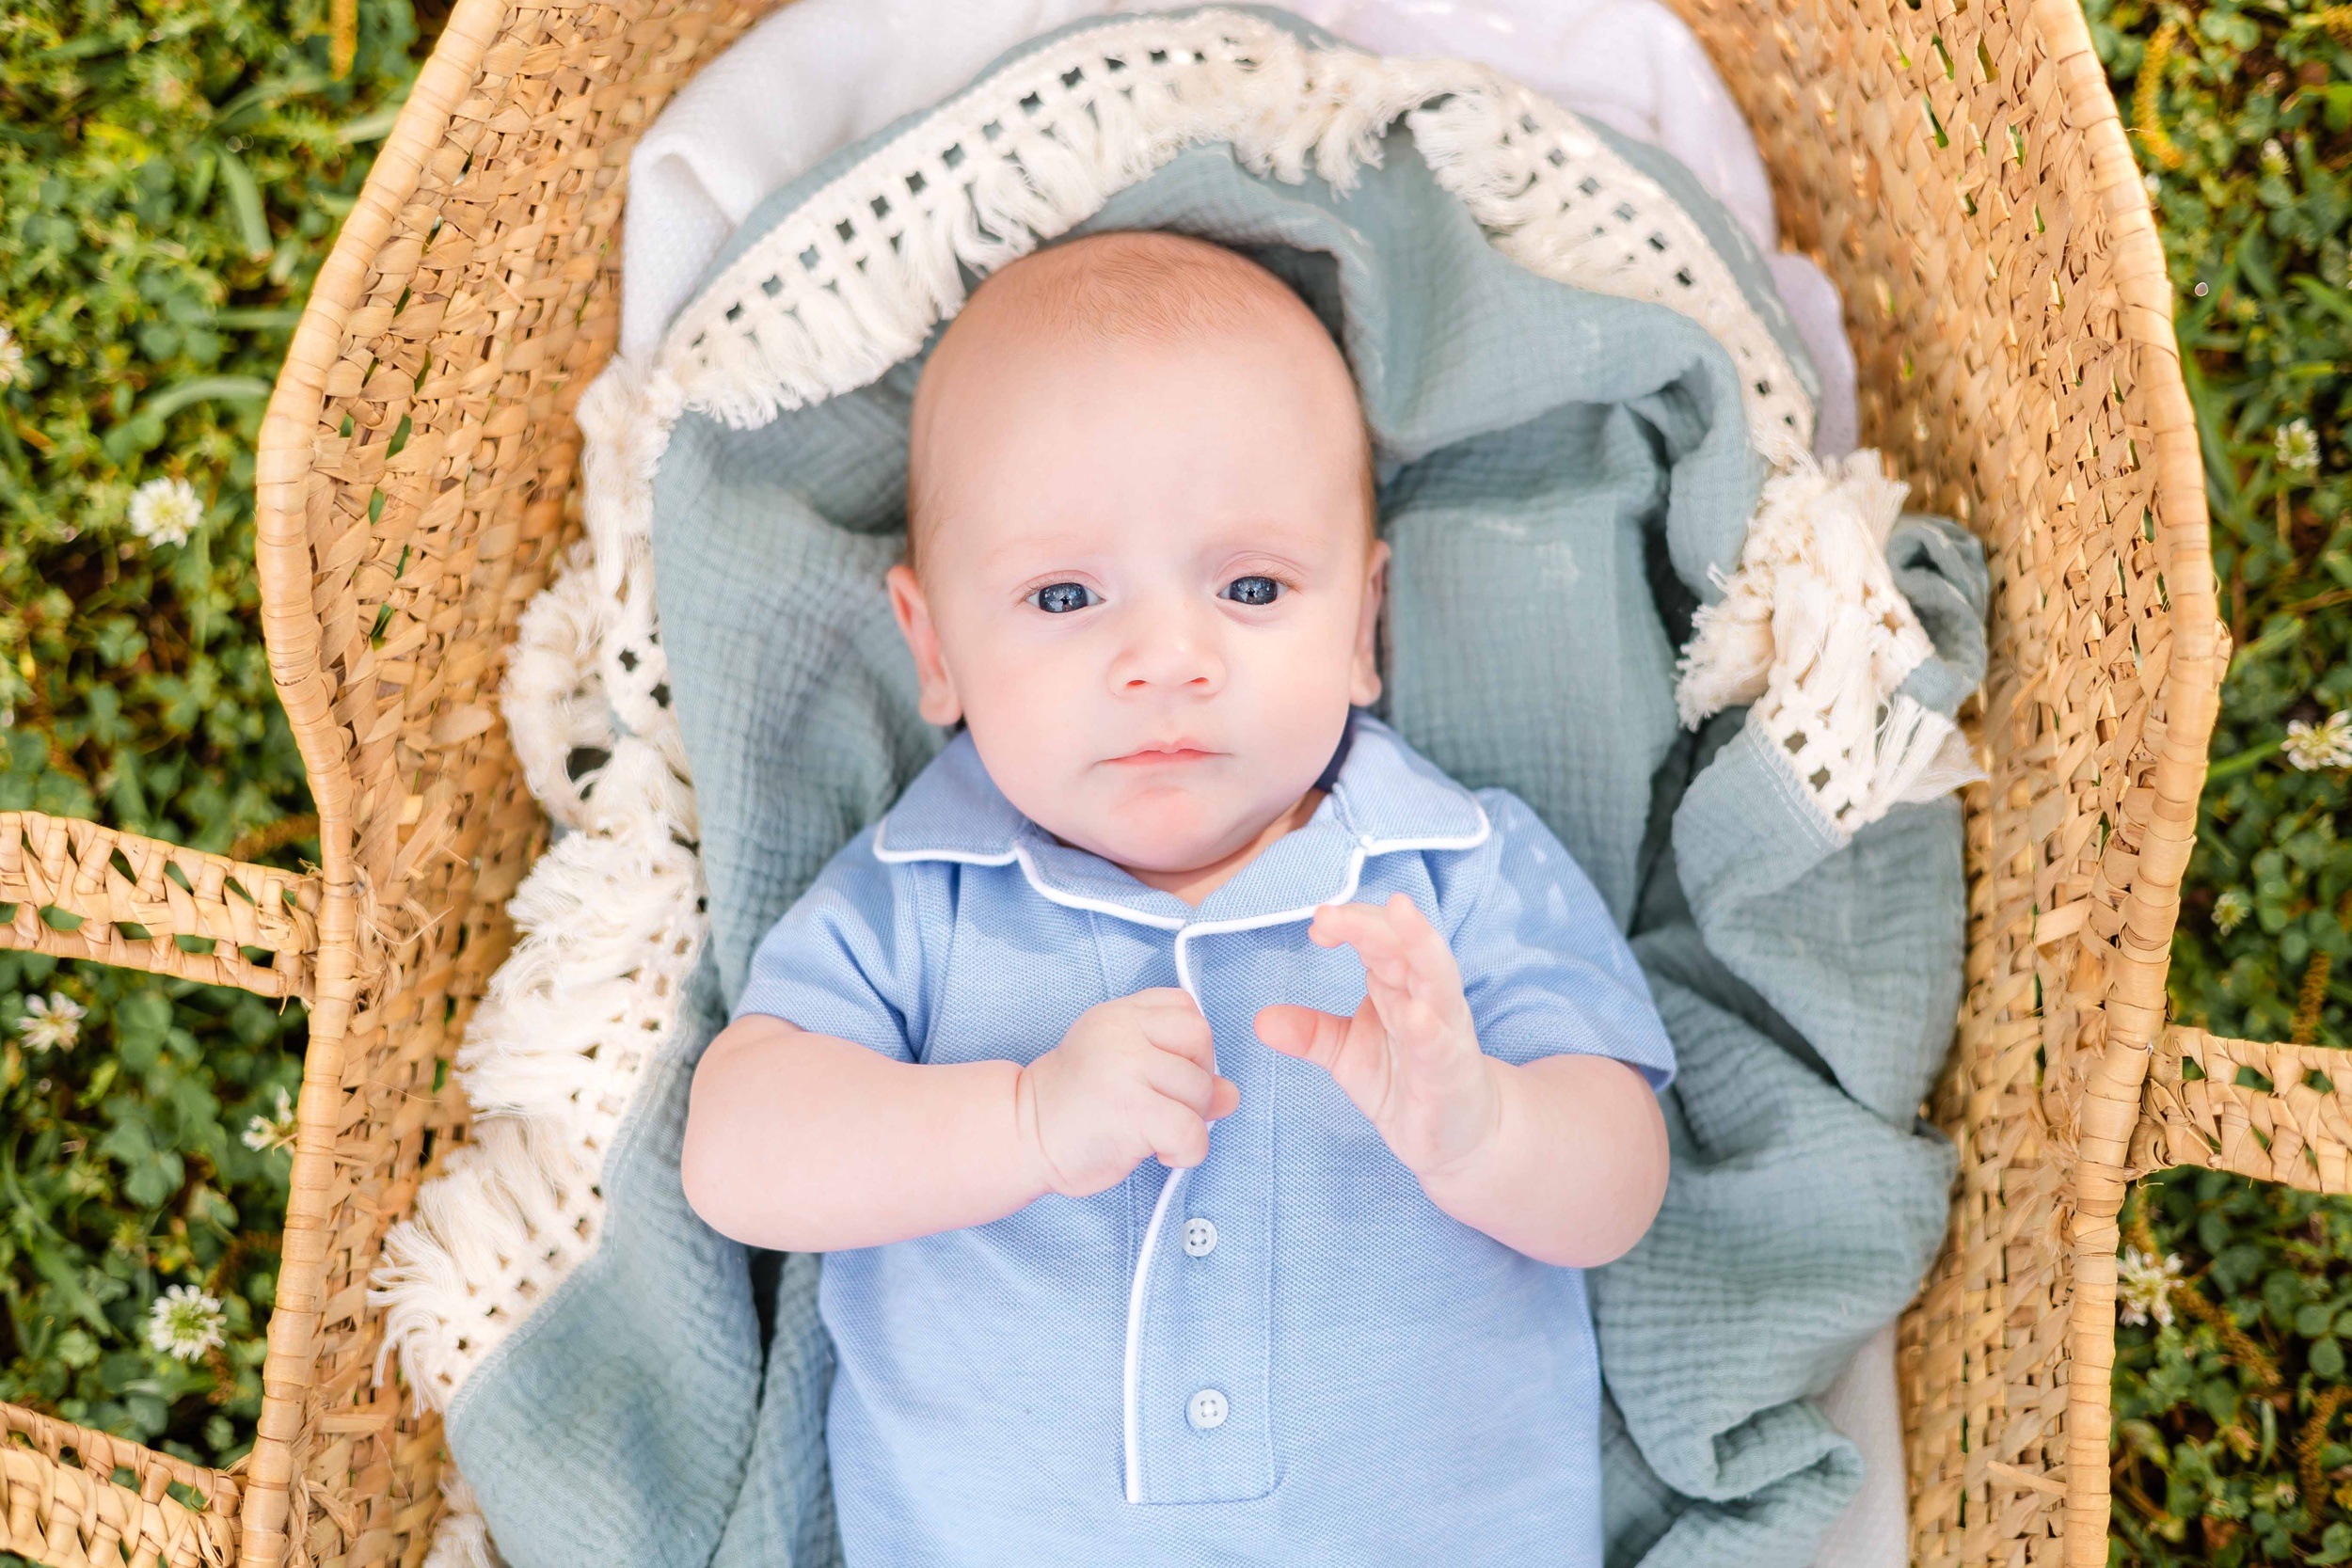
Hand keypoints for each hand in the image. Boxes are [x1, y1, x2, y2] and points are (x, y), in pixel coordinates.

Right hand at [1016, 989, 1241, 1198]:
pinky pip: (1191, 1130)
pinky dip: (1188, 1150)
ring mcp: (1125, 1069)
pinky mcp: (1130, 1111)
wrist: (1023, 1134)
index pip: (1185, 1007)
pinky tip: (1162, 1153)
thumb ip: (1175, 1069)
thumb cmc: (1074, 1106)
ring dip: (1191, 1120)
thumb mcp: (1122, 1068)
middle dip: (1199, 1079)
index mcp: (1119, 1015)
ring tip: (1158, 1133)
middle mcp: (1121, 1033)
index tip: (1171, 1073)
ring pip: (1200, 1089)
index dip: (1193, 1045)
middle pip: (1201, 1040)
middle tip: (1169, 1105)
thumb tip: (1231, 1093)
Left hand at [1255, 893, 1499, 1178]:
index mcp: (1399, 985)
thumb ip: (1310, 1033)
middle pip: (1402, 945)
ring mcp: (1444, 1030)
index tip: (1318, 925)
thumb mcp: (1347, 1054)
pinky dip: (1429, 1027)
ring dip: (1419, 941)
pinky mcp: (1451, 1070)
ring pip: (1437, 975)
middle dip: (1368, 923)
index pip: (1378, 937)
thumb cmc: (1405, 1081)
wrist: (1455, 1135)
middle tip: (1327, 914)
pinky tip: (1415, 1015)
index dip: (1350, 924)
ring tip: (1399, 910)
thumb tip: (1261, 1019)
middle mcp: (1425, 996)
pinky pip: (1441, 1043)